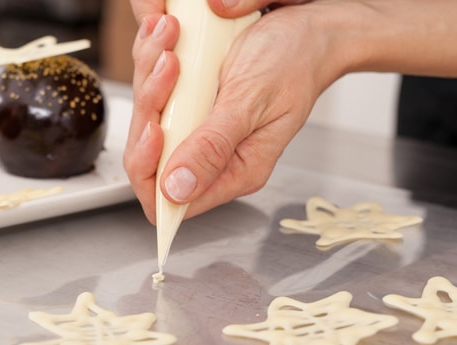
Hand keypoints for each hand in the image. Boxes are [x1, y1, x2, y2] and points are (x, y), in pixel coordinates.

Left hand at [124, 0, 329, 222]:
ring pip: (148, 121)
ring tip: (170, 44)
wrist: (308, 29)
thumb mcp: (252, 103)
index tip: (154, 128)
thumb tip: (176, 190)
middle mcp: (212, 158)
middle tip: (167, 67)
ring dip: (150, 78)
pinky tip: (166, 43)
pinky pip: (155, 96)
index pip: (170, 202)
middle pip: (148, 158)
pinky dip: (153, 66)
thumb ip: (213, 148)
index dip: (149, 170)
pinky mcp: (191, 107)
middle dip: (149, 109)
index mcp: (233, 171)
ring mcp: (198, 131)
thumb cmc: (294, 62)